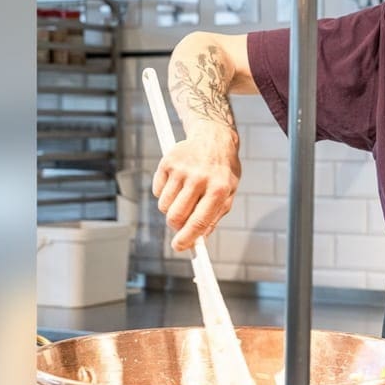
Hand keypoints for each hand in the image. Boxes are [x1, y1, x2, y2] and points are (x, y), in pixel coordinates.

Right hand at [151, 129, 240, 251]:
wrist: (213, 137)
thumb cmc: (222, 170)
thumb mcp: (227, 193)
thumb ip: (213, 217)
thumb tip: (197, 240)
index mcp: (218, 189)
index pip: (199, 221)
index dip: (187, 238)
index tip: (179, 247)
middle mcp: (200, 178)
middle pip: (176, 217)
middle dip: (176, 226)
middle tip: (180, 224)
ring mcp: (182, 169)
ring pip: (164, 206)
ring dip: (171, 208)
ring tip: (184, 196)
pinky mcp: (168, 162)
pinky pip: (157, 191)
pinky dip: (164, 193)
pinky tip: (177, 182)